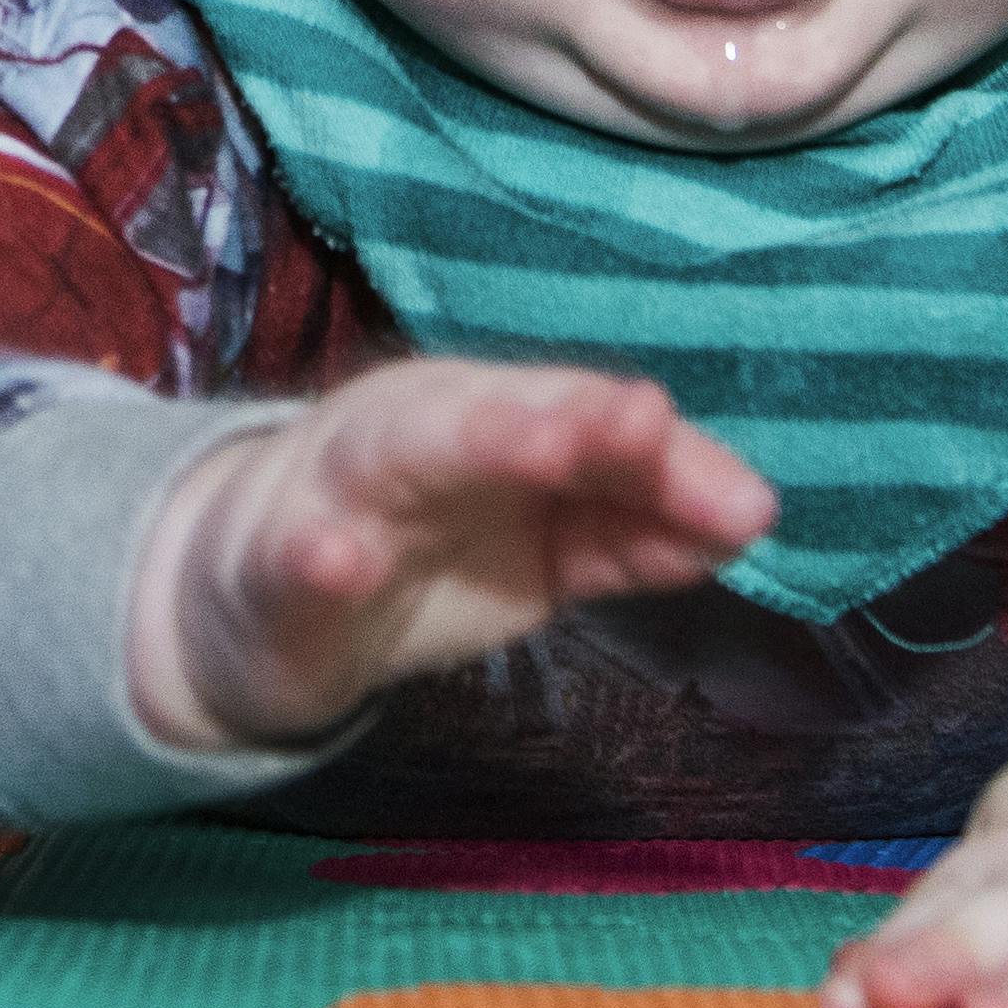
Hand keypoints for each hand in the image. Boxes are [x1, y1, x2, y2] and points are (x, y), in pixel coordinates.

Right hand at [128, 359, 772, 754]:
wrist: (255, 598)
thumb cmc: (422, 541)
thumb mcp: (547, 542)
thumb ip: (638, 529)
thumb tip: (753, 516)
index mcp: (494, 415)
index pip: (591, 424)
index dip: (667, 463)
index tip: (749, 508)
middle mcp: (422, 429)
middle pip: (502, 410)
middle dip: (575, 415)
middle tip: (646, 418)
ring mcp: (344, 487)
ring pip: (403, 450)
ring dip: (475, 440)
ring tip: (545, 446)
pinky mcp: (277, 560)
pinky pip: (299, 555)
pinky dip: (319, 552)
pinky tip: (343, 558)